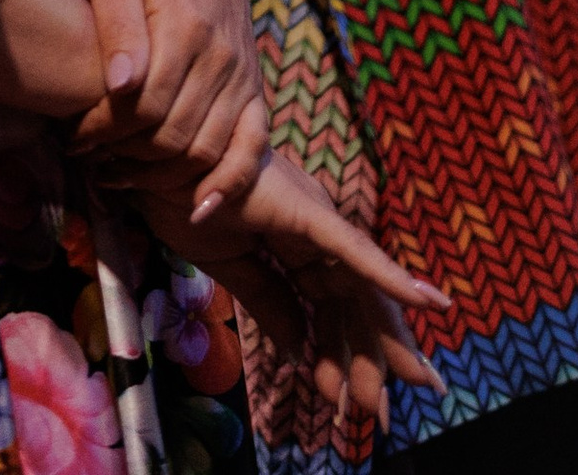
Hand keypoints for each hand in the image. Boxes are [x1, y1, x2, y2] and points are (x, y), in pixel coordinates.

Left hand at [71, 0, 266, 217]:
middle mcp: (220, 60)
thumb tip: (119, 84)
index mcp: (185, 28)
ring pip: (205, 151)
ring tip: (121, 175)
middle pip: (172, 136)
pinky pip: (252, 149)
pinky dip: (229, 184)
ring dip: (161, 176)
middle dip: (125, 157)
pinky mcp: (254, 93)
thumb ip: (118, 28)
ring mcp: (242, 80)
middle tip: (91, 160)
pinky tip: (199, 208)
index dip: (105, 131)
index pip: (144, 105)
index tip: (74, 136)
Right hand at [98, 146, 447, 430]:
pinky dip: (389, 276)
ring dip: (376, 345)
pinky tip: (424, 300)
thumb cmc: (183, 197)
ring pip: (363, 289)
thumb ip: (268, 304)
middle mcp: (315, 230)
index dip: (345, 353)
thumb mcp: (229, 266)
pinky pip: (354, 250)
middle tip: (381, 415)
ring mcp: (315, 218)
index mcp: (295, 241)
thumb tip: (298, 352)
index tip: (354, 403)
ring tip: (386, 399)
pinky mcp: (308, 212)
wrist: (153, 163)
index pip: (331, 306)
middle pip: (354, 303)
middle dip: (370, 360)